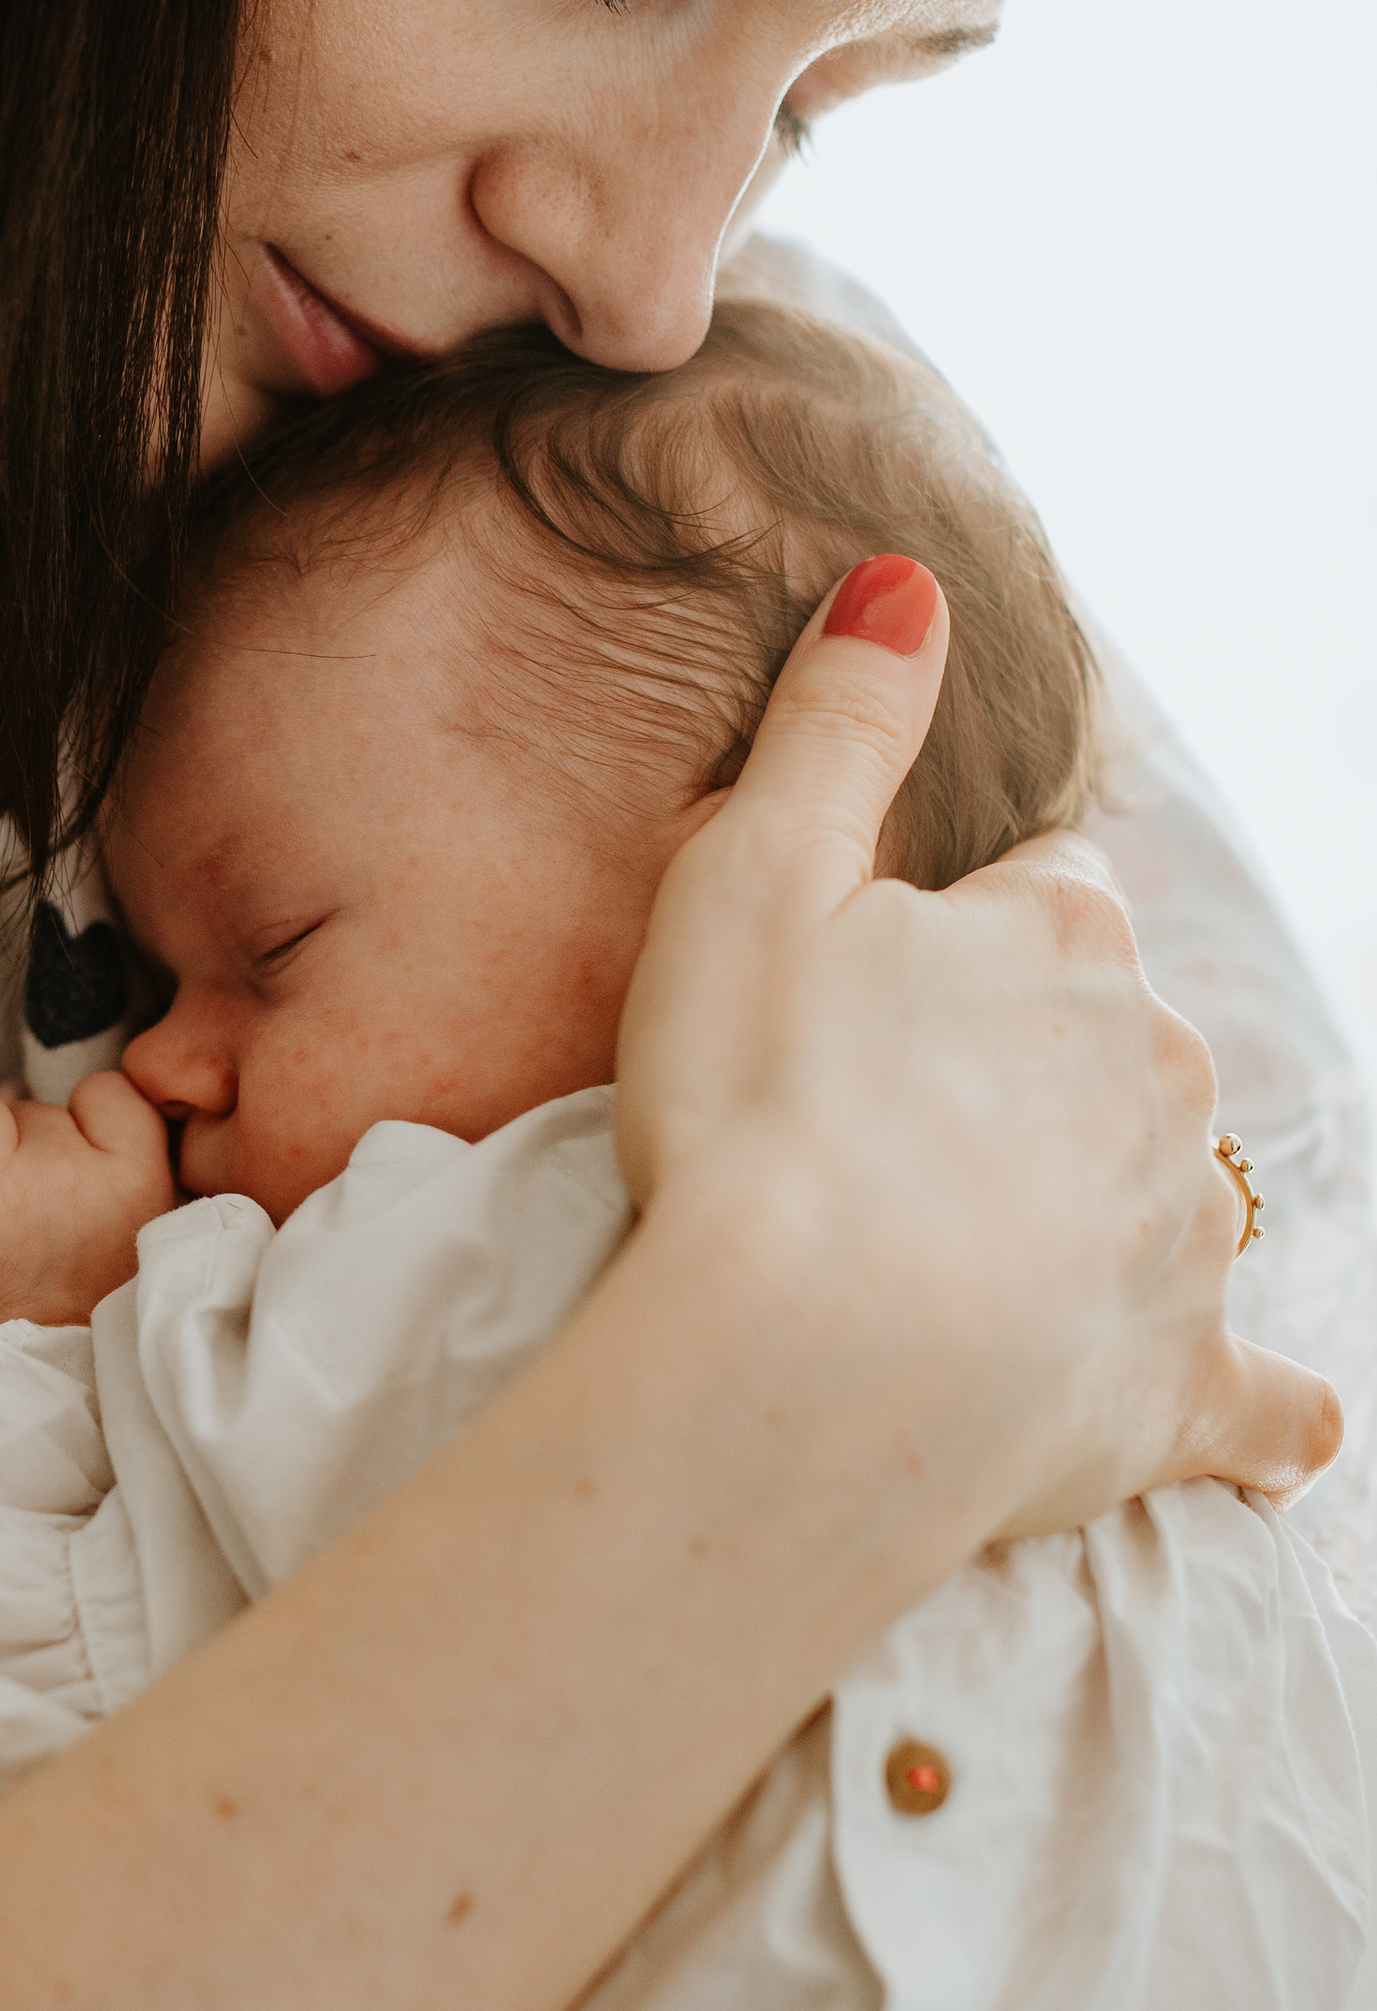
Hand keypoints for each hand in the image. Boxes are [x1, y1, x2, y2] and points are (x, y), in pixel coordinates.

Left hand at [0, 1074, 179, 1383]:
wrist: (28, 1411)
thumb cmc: (77, 1335)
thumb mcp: (136, 1248)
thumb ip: (115, 1183)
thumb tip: (59, 1128)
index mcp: (137, 1180)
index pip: (106, 1091)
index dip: (76, 1122)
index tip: (64, 1168)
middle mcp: (70, 1174)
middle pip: (24, 1107)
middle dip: (7, 1147)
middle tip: (3, 1211)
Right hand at [614, 558, 1339, 1540]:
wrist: (794, 1362)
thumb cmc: (753, 1110)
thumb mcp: (748, 876)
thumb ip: (839, 727)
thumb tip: (913, 583)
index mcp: (1059, 944)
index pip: (1045, 898)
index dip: (960, 935)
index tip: (880, 989)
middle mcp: (1158, 1069)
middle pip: (1115, 1039)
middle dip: (1028, 1070)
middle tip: (889, 1132)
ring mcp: (1180, 1235)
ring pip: (1178, 1188)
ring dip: (1109, 1204)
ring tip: (985, 1257)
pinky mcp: (1176, 1387)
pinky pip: (1260, 1398)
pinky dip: (1258, 1407)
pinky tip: (1262, 1427)